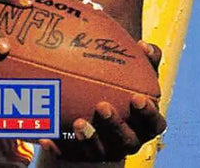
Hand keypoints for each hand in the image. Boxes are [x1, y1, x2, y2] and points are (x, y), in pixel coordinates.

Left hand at [38, 41, 165, 162]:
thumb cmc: (122, 84)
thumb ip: (145, 58)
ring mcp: (105, 150)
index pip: (154, 123)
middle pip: (126, 140)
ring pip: (99, 151)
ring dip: (89, 139)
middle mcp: (128, 140)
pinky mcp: (81, 155)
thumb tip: (143, 45)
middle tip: (102, 106)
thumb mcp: (136, 71)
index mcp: (145, 124)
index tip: (137, 97)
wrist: (98, 108)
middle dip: (115, 126)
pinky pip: (69, 153)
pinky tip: (45, 136)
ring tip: (78, 122)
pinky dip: (58, 146)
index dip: (148, 113)